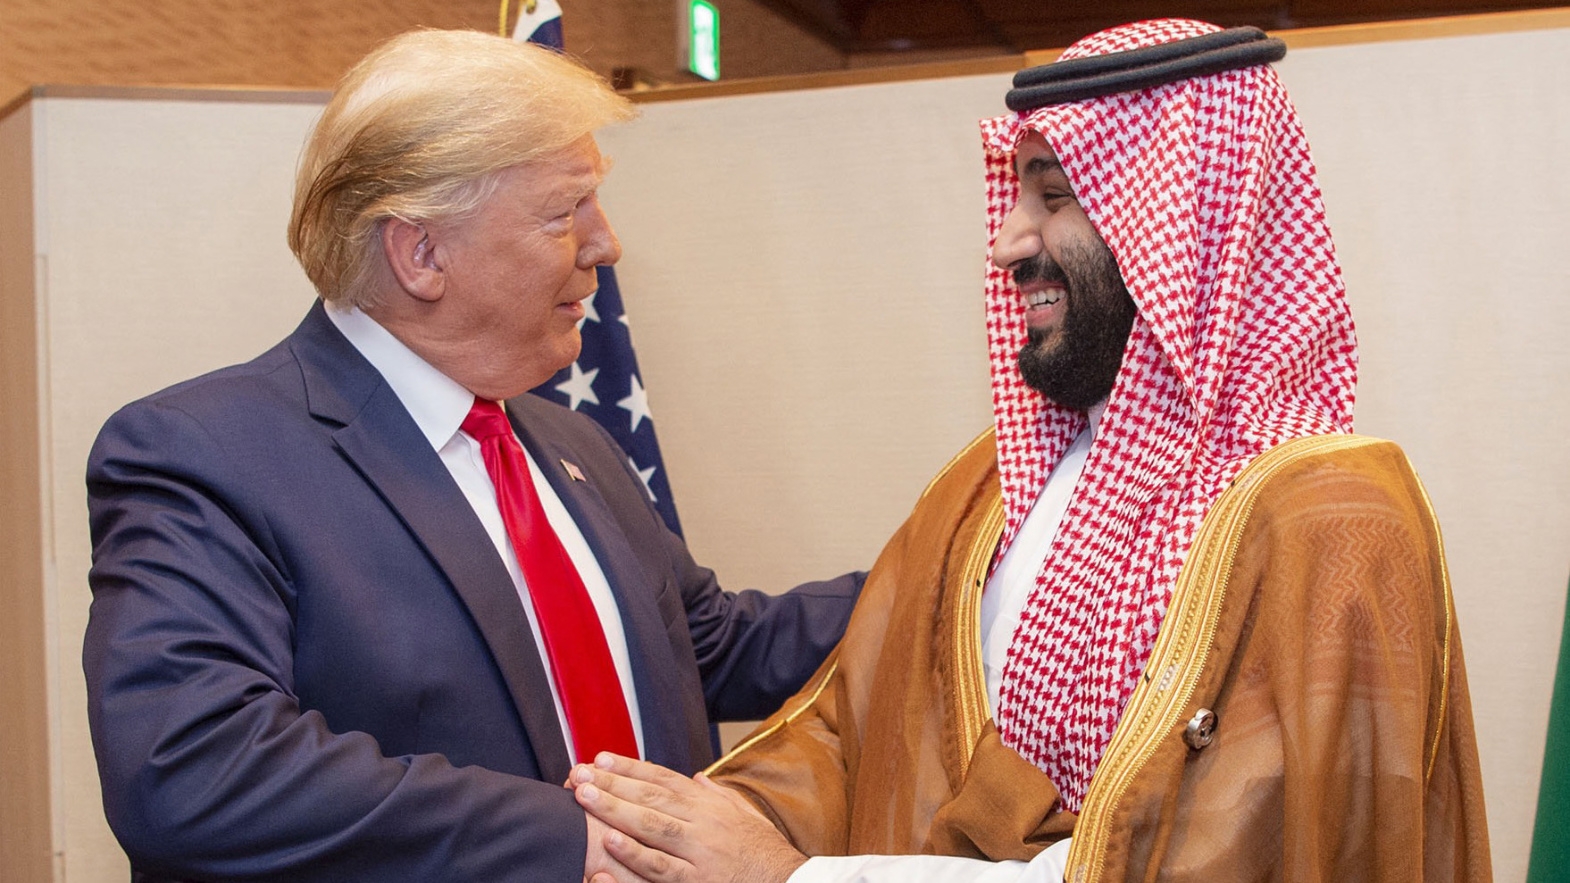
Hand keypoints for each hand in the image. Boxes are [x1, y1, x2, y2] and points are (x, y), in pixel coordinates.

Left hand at [571, 753, 806, 882]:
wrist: (790, 882)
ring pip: (652, 826)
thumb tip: (697, 777)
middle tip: (578, 774)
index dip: (629, 767)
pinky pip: (661, 868)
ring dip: (615, 810)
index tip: (600, 759)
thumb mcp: (743, 814)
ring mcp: (701, 851)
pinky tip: (611, 843)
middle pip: (650, 796)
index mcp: (709, 804)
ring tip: (584, 797)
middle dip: (611, 783)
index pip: (663, 778)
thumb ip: (717, 795)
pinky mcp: (700, 881)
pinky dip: (635, 855)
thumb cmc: (764, 851)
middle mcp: (703, 822)